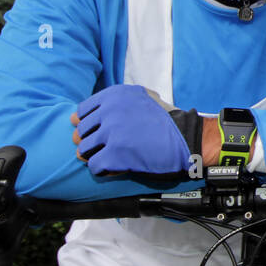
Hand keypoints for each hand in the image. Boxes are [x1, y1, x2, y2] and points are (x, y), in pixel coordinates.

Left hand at [72, 84, 193, 176]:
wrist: (189, 138)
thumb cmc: (167, 121)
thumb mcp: (142, 98)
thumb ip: (113, 102)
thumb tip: (75, 117)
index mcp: (114, 96)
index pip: (81, 113)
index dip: (92, 126)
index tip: (104, 132)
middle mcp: (109, 111)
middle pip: (81, 133)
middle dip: (93, 142)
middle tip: (111, 147)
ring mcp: (111, 133)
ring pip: (84, 150)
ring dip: (97, 156)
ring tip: (115, 157)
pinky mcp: (115, 155)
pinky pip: (95, 166)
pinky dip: (104, 170)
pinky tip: (118, 167)